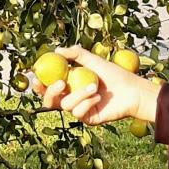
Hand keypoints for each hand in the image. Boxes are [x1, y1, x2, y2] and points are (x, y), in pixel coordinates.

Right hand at [34, 45, 160, 126]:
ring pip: (66, 106)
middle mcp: (72, 97)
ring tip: (94, 86)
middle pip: (50, 101)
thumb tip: (56, 50)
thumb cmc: (115, 75)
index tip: (36, 77)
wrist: (132, 91)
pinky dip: (87, 102)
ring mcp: (79, 109)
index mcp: (70, 84)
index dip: (39, 85)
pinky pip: (78, 113)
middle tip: (60, 83)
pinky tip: (98, 97)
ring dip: (78, 94)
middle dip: (50, 93)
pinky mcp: (88, 118)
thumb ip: (76, 54)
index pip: (49, 87)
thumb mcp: (94, 60)